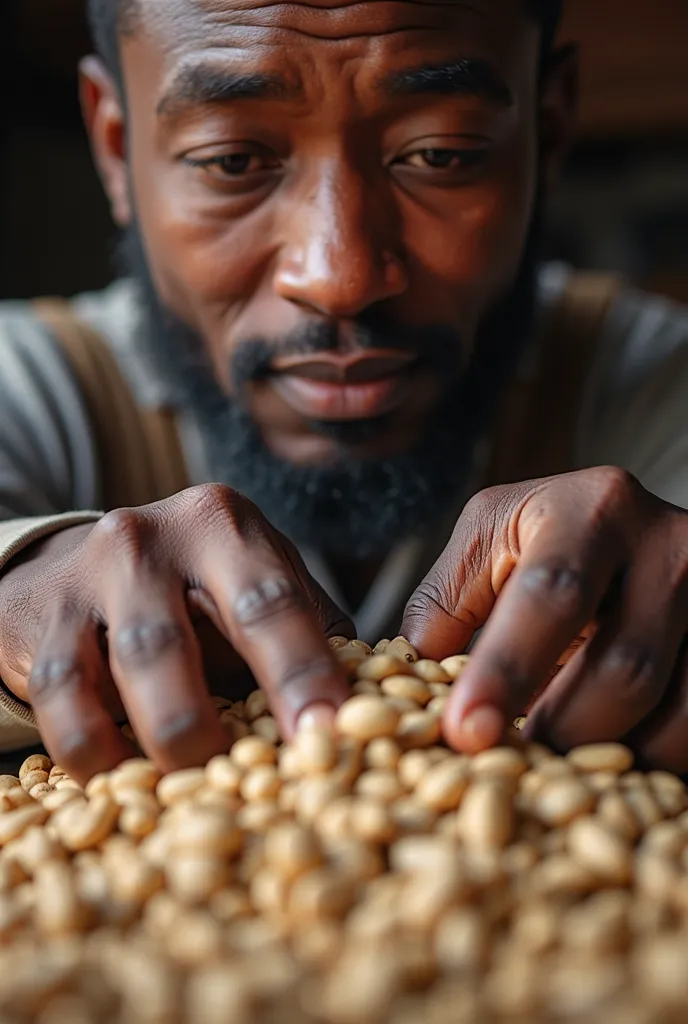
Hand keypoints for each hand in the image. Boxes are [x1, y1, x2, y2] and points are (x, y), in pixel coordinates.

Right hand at [0, 485, 352, 781]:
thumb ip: (307, 630)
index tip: (325, 735)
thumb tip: (368, 704)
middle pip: (184, 636)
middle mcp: (156, 536)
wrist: (80, 564)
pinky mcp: (42, 613)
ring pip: (123, 667)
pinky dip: (90, 746)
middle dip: (215, 720)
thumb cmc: (193, 588)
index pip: (272, 601)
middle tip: (252, 781)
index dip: (300, 671)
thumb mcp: (254, 581)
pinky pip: (60, 692)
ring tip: (189, 789)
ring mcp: (92, 573)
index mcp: (226, 525)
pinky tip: (120, 776)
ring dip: (159, 738)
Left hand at [402, 468, 687, 772]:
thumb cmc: (540, 540)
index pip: (551, 595)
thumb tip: (402, 692)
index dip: (507, 669)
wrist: (625, 532)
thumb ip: (444, 608)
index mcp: (593, 509)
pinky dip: (655, 761)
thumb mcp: (486, 546)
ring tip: (559, 768)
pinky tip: (612, 762)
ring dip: (611, 758)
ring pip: (677, 712)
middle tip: (514, 769)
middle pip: (625, 668)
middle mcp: (668, 543)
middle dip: (562, 732)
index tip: (465, 731)